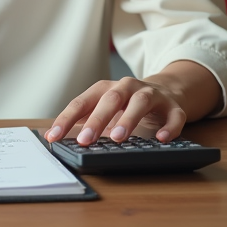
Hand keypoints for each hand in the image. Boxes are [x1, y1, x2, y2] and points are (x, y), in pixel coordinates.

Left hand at [44, 61, 221, 145]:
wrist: (166, 91)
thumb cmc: (128, 105)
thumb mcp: (105, 110)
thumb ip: (85, 122)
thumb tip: (57, 138)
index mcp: (106, 90)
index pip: (82, 103)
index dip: (66, 119)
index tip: (53, 137)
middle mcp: (128, 87)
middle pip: (111, 99)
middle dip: (97, 118)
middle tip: (86, 139)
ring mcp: (152, 94)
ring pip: (140, 102)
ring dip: (129, 119)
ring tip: (119, 137)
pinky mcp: (173, 106)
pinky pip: (173, 115)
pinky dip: (169, 126)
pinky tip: (162, 138)